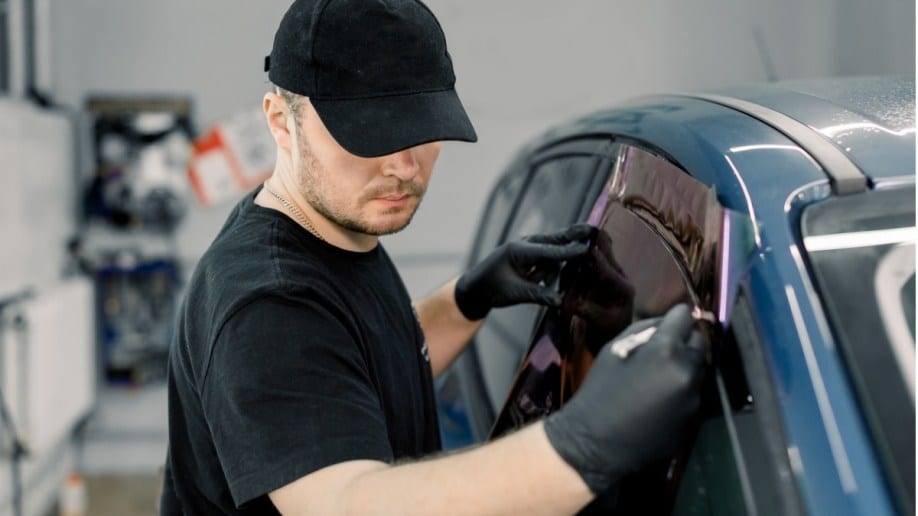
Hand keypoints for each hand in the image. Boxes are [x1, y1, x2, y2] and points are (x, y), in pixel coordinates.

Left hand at [454, 224, 593, 320]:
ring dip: (561, 261)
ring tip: (559, 270)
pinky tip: (556, 275)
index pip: (549, 251)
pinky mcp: (533, 257)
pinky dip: (556, 266)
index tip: (586, 249)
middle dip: (574, 234)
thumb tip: (560, 301)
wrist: (476, 287)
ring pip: (555, 253)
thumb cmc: (491, 288)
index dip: (568, 250)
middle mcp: (527, 246)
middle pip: (556, 240)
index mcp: (519, 251)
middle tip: (594, 229)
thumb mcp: (513, 293)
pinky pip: (551, 260)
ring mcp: (530, 250)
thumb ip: (537, 295)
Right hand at [543, 304, 706, 492]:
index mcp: (665, 351)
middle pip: (700, 342)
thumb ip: (644, 329)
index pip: (685, 318)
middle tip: (664, 349)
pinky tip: (661, 398)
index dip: (677, 316)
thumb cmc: (600, 391)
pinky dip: (683, 389)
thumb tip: (669, 320)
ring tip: (660, 376)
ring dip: (686, 365)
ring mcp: (694, 398)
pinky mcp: (694, 419)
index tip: (672, 320)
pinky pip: (694, 393)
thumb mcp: (614, 349)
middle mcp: (687, 371)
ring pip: (699, 369)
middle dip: (685, 341)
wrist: (597, 442)